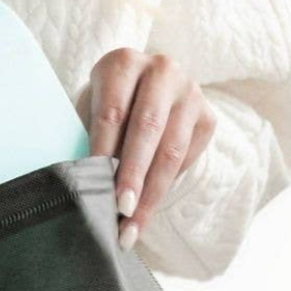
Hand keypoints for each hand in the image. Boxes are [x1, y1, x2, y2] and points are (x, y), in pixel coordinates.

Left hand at [77, 49, 216, 248]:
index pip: (112, 113)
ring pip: (171, 150)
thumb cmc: (103, 106)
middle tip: (120, 211)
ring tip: (132, 226)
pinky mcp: (208, 116)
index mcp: (123, 63)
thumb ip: (86, 136)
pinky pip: (187, 158)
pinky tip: (148, 210)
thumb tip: (83, 184)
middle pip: (146, 129)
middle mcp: (162, 70)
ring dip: (151, 193)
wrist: (141, 90)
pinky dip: (166, 187)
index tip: (94, 188)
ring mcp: (190, 92)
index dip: (102, 153)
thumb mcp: (88, 110)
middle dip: (132, 176)